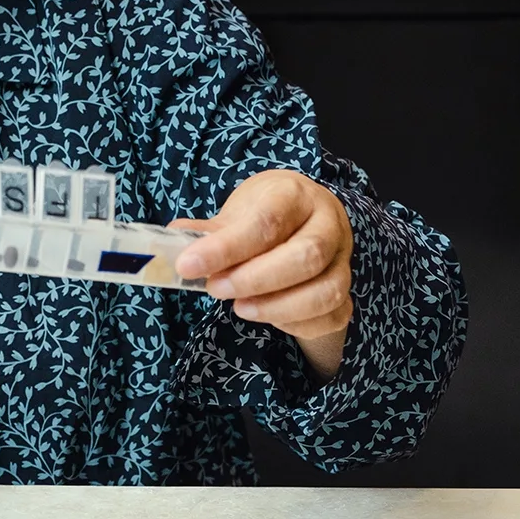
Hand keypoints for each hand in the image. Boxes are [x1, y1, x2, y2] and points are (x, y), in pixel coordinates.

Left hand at [172, 169, 353, 379]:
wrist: (302, 218)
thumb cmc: (265, 214)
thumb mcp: (236, 211)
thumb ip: (208, 231)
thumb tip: (172, 243)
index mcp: (296, 194)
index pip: (266, 221)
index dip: (226, 248)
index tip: (188, 265)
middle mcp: (328, 224)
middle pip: (305, 257)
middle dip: (255, 280)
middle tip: (215, 289)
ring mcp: (343, 259)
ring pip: (326, 291)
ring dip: (278, 307)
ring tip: (239, 308)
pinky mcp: (346, 291)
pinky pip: (332, 315)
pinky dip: (297, 324)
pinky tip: (266, 315)